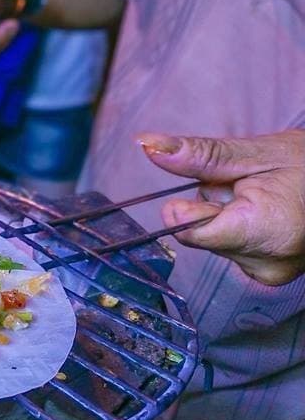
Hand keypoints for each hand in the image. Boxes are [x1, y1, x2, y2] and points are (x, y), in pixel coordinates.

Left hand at [138, 130, 304, 285]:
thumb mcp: (254, 153)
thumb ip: (199, 155)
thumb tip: (148, 145)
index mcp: (264, 233)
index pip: (190, 233)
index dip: (190, 208)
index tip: (214, 186)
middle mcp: (266, 264)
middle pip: (201, 235)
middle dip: (214, 206)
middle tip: (251, 188)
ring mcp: (269, 273)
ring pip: (215, 240)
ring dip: (228, 216)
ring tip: (265, 199)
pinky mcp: (270, 274)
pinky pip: (232, 247)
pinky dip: (240, 228)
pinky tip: (267, 214)